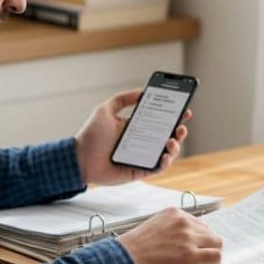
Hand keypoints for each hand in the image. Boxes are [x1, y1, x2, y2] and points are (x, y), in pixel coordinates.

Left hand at [75, 89, 191, 184]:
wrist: (79, 159)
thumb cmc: (90, 136)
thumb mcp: (105, 110)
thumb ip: (122, 99)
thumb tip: (142, 91)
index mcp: (136, 127)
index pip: (160, 121)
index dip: (174, 116)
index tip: (184, 110)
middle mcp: (142, 142)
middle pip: (167, 136)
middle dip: (179, 131)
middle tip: (181, 125)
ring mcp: (142, 157)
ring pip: (167, 153)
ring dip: (175, 146)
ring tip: (172, 140)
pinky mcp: (140, 171)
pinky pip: (157, 168)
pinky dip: (165, 163)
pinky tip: (165, 156)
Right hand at [117, 208, 221, 263]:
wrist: (124, 261)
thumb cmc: (132, 250)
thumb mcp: (153, 228)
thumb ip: (170, 231)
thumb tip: (181, 244)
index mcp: (174, 213)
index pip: (198, 223)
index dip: (198, 238)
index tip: (194, 247)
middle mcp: (183, 222)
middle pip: (209, 232)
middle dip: (206, 246)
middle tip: (199, 259)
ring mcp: (188, 238)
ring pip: (216, 243)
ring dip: (212, 255)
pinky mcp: (191, 255)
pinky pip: (215, 257)